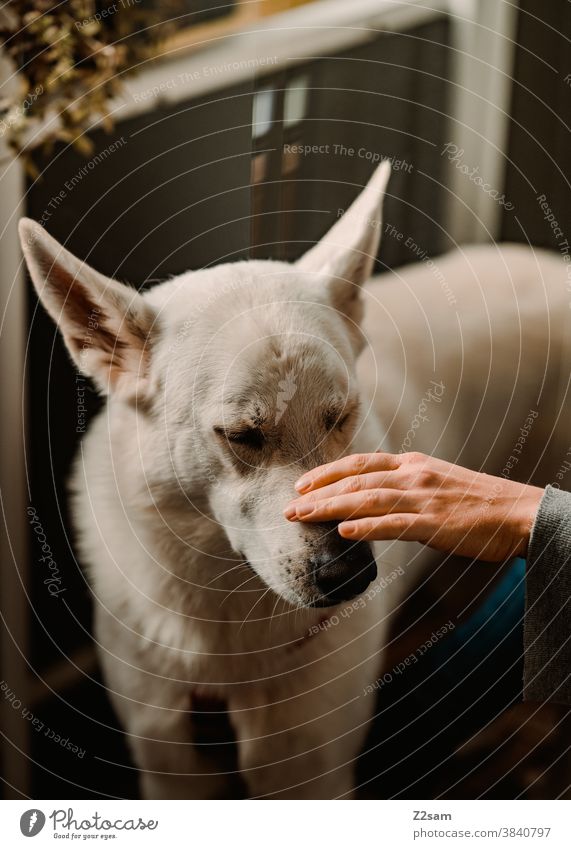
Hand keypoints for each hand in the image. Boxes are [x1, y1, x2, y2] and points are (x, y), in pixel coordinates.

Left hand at [284, 452, 543, 561]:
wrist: (516, 512)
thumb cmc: (476, 502)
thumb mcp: (436, 480)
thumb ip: (404, 484)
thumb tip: (372, 497)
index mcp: (412, 464)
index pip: (360, 464)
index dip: (327, 472)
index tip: (301, 483)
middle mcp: (412, 475)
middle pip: (355, 481)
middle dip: (318, 494)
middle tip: (289, 507)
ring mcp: (423, 497)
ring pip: (366, 500)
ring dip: (330, 509)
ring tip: (302, 517)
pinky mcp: (434, 522)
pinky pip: (394, 524)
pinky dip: (367, 527)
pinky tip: (344, 532)